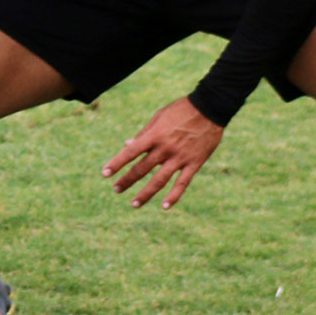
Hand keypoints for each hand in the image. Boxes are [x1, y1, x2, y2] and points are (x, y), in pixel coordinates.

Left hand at [102, 97, 224, 209]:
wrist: (210, 108)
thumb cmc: (182, 110)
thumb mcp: (159, 116)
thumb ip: (144, 133)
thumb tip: (127, 145)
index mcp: (155, 135)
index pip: (131, 152)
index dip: (117, 163)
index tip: (105, 174)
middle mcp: (166, 148)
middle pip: (142, 169)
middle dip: (127, 180)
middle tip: (116, 189)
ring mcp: (180, 157)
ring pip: (160, 180)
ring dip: (146, 193)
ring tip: (134, 204)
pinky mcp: (194, 163)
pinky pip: (183, 183)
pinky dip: (174, 196)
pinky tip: (164, 206)